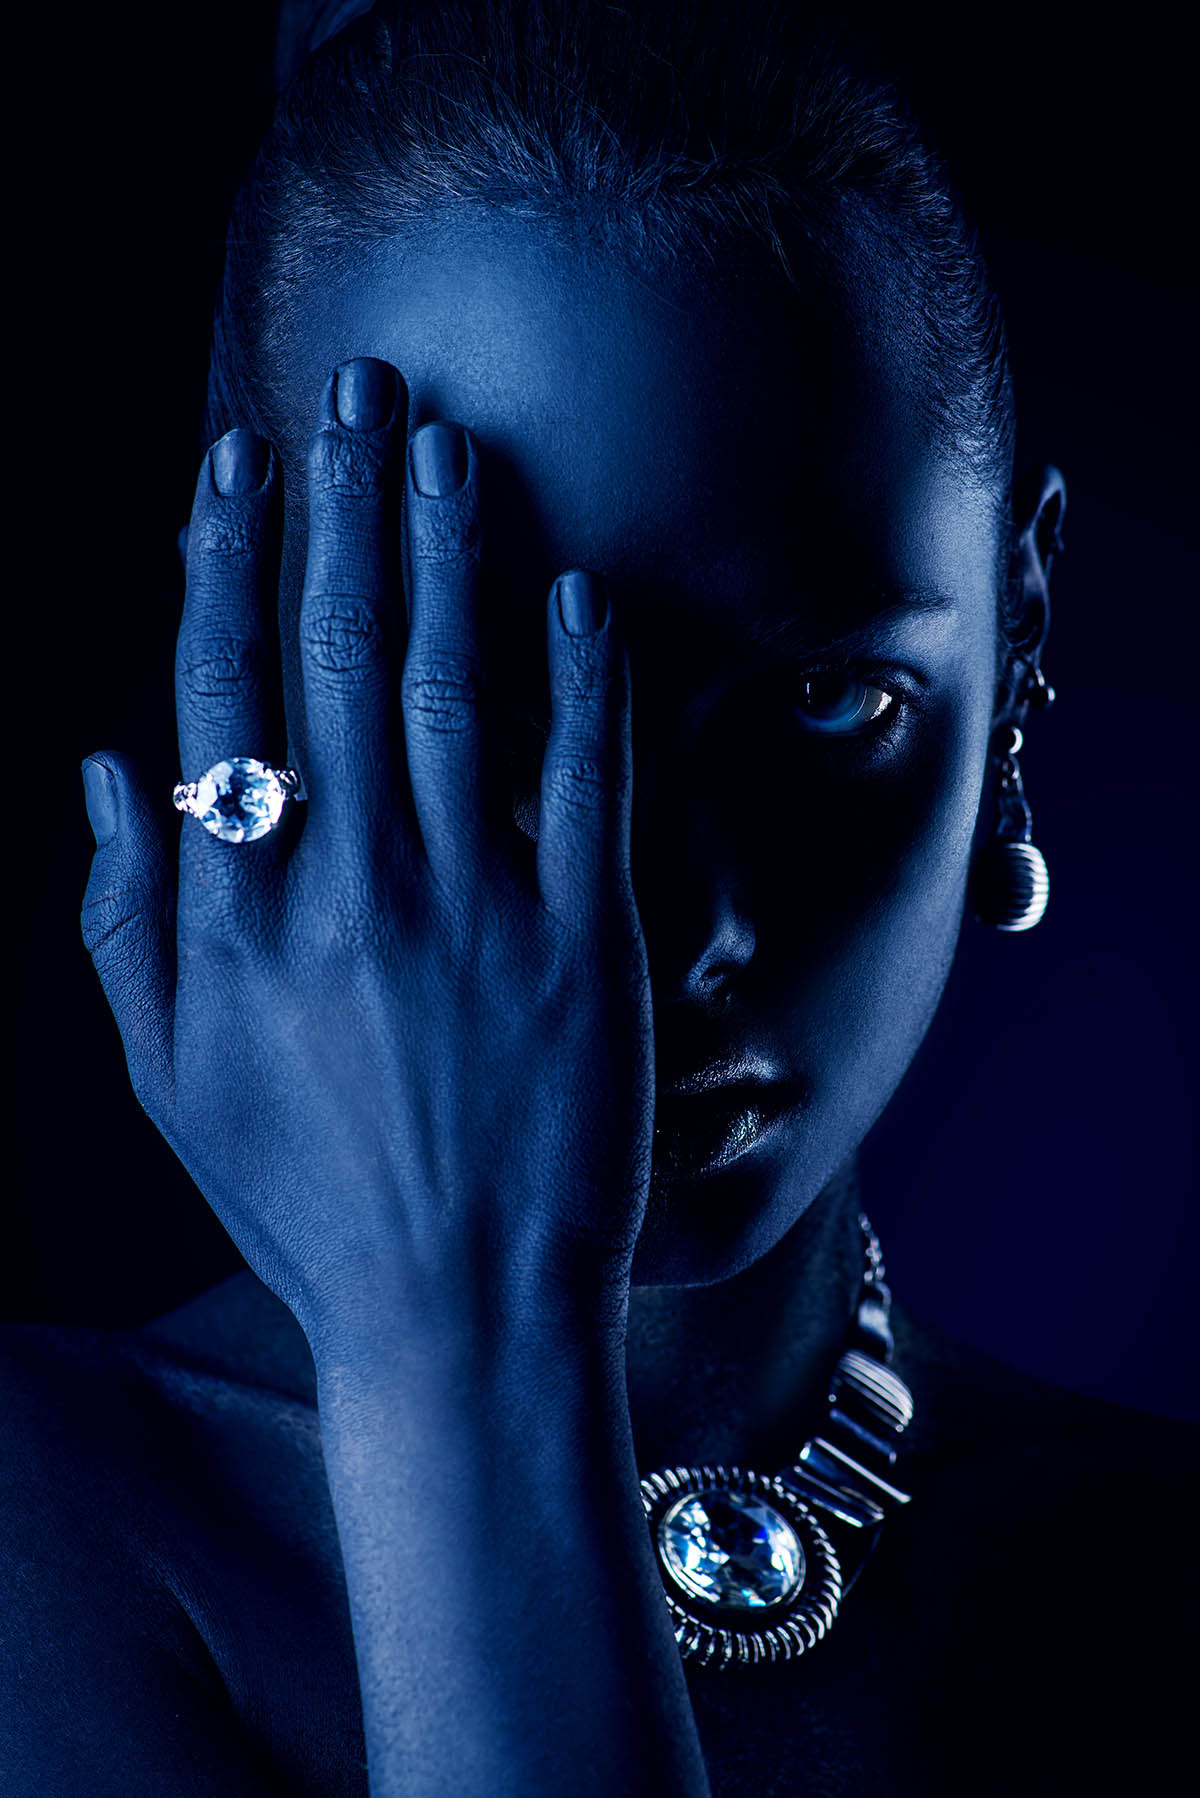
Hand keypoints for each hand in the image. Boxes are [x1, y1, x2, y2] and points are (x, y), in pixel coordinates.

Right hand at [81, 357, 652, 1352]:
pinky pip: (584, 779)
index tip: (244, 461)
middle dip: (345, 507)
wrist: (462, 1310)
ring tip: (447, 446)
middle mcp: (352, 882)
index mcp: (242, 910)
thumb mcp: (170, 1078)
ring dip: (450, 554)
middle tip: (359, 392)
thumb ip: (128, 921)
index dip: (232, 558)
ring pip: (452, 686)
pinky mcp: (586, 938)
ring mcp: (475, 904)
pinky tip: (576, 593)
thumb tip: (105, 771)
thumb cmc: (307, 1200)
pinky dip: (581, 679)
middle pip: (336, 653)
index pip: (225, 690)